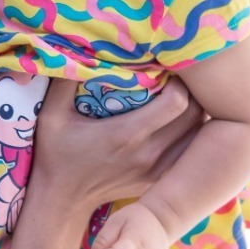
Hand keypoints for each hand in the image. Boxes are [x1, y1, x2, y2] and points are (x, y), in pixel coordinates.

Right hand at [30, 76, 202, 218]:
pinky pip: (188, 156)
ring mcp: (156, 172)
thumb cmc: (55, 154)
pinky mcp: (157, 182)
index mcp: (126, 134)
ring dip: (197, 117)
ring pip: (197, 138)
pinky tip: (181, 125)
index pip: (177, 103)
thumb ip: (64, 81)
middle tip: (185, 80)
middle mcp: (148, 154)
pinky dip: (191, 138)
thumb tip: (75, 47)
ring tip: (187, 99)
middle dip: (196, 95)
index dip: (181, 83)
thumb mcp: (51, 115)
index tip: (171, 71)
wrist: (61, 201)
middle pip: (195, 118)